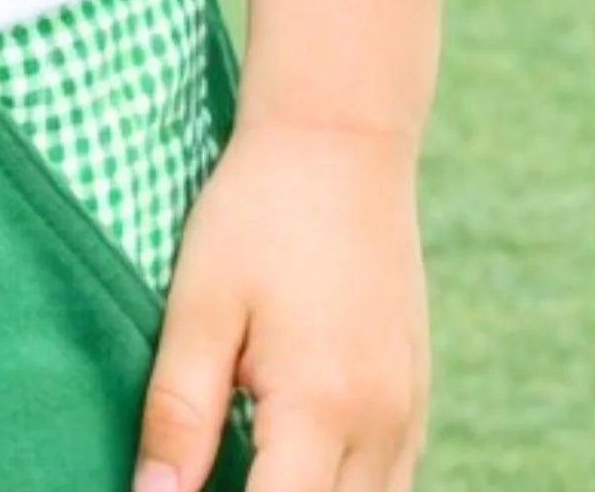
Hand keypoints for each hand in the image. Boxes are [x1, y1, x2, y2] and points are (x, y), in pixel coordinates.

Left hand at [132, 116, 429, 491]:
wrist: (339, 137)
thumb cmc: (258, 212)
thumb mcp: (198, 304)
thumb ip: (177, 414)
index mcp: (319, 406)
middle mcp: (380, 426)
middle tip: (212, 477)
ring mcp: (409, 415)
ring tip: (254, 466)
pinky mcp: (417, 398)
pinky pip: (392, 484)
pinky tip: (295, 466)